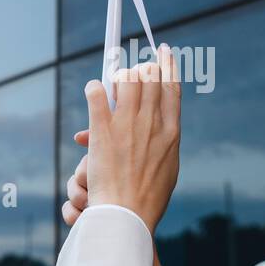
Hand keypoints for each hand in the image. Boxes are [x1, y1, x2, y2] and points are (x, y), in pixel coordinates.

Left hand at [77, 44, 180, 233]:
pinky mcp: (103, 131)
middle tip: (135, 66)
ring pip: (125, 80)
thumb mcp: (168, 168)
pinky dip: (93, 89)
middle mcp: (152, 124)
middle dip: (142, 67)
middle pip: (149, 78)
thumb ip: (164, 144)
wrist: (128, 214)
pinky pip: (96, 95)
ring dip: (118, 76)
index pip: (172, 88)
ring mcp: (127, 125)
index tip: (164, 51)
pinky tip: (92, 89)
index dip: (168, 65)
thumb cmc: (148, 198)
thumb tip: (160, 132)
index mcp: (171, 132)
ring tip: (113, 79)